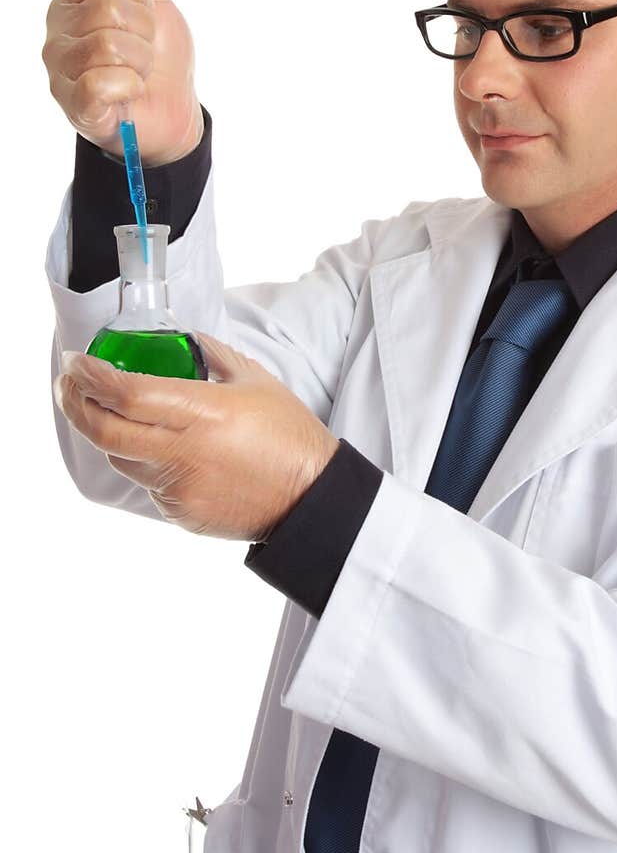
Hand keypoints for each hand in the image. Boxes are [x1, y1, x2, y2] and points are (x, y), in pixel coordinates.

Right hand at [42, 0, 202, 165]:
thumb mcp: (156, 5)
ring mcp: (61, 70)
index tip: (145, 15)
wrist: (174, 111)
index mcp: (72, 1)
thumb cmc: (159, 58)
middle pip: (107, 8)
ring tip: (137, 71)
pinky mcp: (75, 106)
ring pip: (108, 45)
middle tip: (144, 50)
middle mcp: (58, 32)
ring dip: (140, 61)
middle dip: (144, 31)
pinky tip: (130, 92)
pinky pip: (100, 83)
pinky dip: (129, 86)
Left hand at [53, 333, 340, 539]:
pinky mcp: (181, 513)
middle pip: (105, 430)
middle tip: (68, 386)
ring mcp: (180, 487)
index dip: (92, 377)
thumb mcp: (256, 381)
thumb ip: (214, 355)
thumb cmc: (289, 436)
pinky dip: (146, 461)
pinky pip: (147, 482)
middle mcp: (185, 452)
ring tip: (113, 414)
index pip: (128, 393)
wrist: (312, 498)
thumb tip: (184, 340)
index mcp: (205, 413)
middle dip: (75, 404)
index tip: (76, 363)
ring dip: (108, 433)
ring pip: (120, 457)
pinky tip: (165, 450)